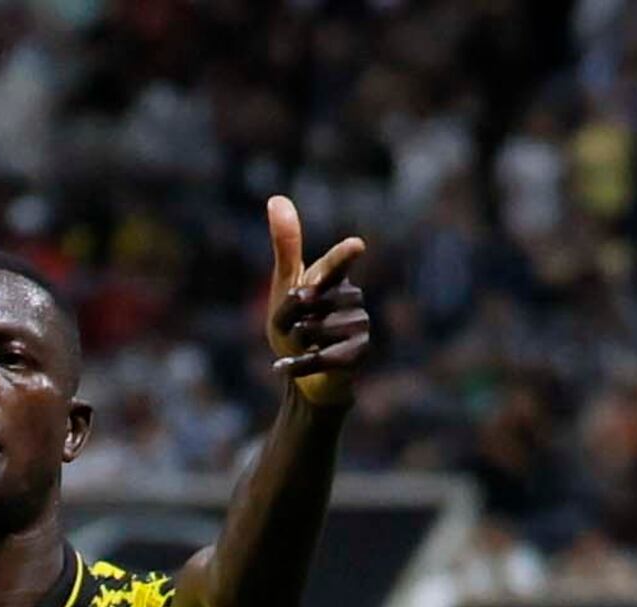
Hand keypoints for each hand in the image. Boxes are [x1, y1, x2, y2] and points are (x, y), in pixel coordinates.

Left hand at [263, 195, 369, 406]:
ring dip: (295, 343)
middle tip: (294, 331)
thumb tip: (276, 198)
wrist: (305, 378)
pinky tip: (281, 367)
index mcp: (334, 277)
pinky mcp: (359, 352)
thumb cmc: (294, 328)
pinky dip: (297, 364)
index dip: (342, 256)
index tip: (355, 246)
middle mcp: (352, 296)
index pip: (336, 263)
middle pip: (306, 303)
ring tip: (303, 346)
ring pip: (313, 330)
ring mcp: (360, 324)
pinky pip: (321, 356)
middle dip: (288, 319)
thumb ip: (286, 245)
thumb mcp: (285, 287)